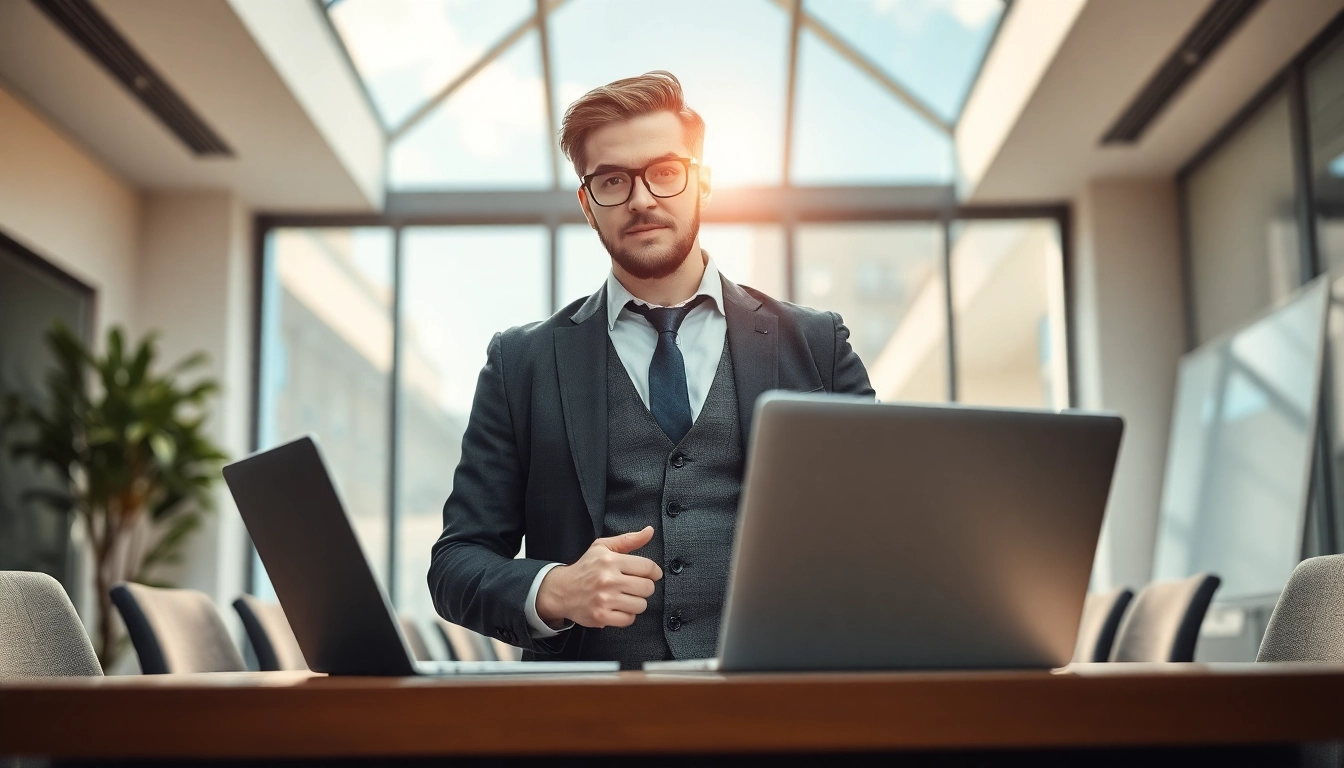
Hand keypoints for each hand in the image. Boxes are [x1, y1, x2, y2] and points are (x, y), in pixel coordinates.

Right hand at [536, 526, 662, 628]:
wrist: (561, 590)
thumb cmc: (585, 568)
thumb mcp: (603, 547)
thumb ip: (628, 539)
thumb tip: (649, 531)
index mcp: (610, 560)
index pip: (647, 567)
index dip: (654, 572)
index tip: (652, 574)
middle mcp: (608, 579)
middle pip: (647, 588)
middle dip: (644, 587)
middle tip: (634, 586)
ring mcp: (604, 599)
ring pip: (641, 605)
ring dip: (636, 602)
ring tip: (625, 597)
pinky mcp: (601, 616)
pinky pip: (629, 619)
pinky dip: (626, 615)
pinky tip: (618, 608)